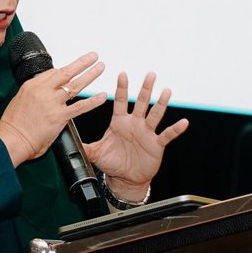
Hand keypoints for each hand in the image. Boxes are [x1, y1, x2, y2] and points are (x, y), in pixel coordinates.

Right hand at [0, 51, 107, 166]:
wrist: (11, 140)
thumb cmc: (13, 125)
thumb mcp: (20, 100)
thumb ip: (35, 94)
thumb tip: (45, 92)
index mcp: (32, 85)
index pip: (53, 72)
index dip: (66, 70)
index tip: (73, 67)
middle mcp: (44, 91)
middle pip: (67, 72)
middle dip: (82, 62)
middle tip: (93, 56)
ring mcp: (53, 103)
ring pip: (76, 85)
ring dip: (91, 75)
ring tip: (100, 67)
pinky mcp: (60, 116)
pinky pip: (81, 107)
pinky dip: (93, 101)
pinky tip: (101, 96)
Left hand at [81, 72, 189, 199]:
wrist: (126, 179)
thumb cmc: (113, 162)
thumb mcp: (96, 153)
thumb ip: (85, 145)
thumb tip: (68, 140)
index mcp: (120, 122)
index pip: (120, 101)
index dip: (122, 88)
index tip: (122, 74)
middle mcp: (135, 124)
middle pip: (141, 103)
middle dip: (145, 89)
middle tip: (150, 75)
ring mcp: (147, 133)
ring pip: (155, 115)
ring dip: (161, 104)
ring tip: (166, 92)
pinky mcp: (156, 144)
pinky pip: (167, 135)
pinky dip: (175, 129)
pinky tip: (183, 122)